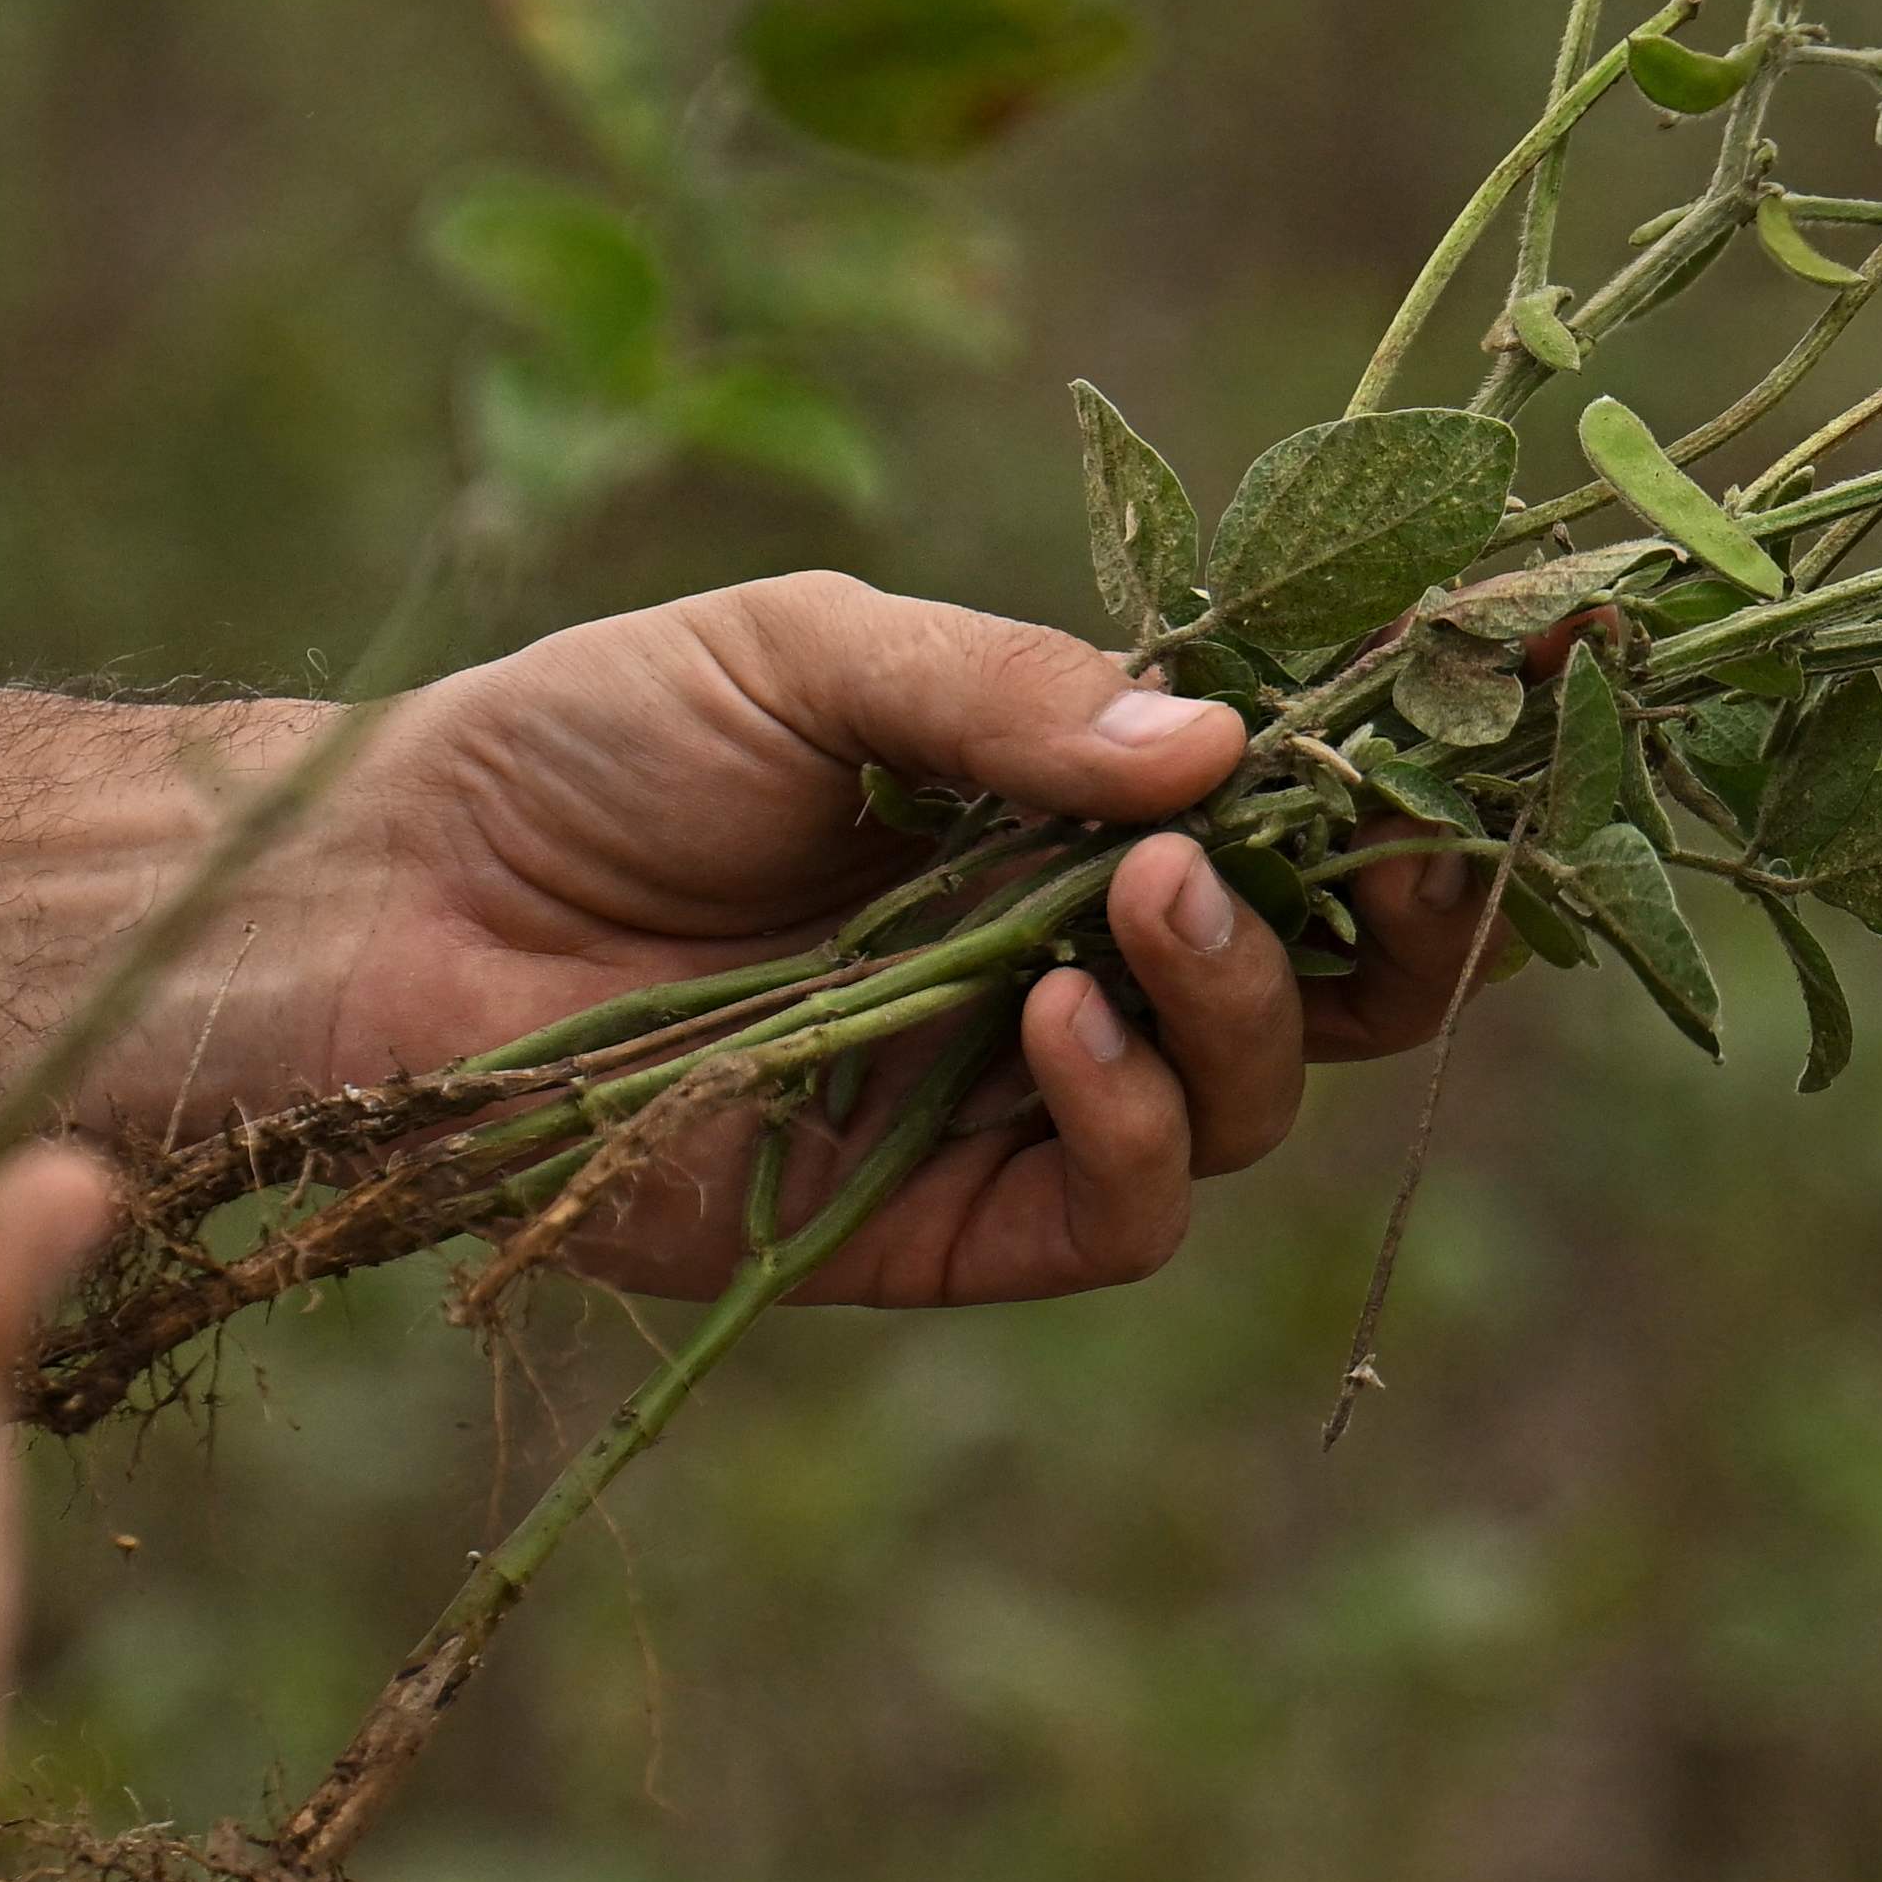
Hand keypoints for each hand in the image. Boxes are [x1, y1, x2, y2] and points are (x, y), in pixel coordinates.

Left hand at [245, 574, 1488, 1303]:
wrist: (378, 903)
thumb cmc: (579, 745)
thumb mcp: (814, 653)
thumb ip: (1013, 695)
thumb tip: (1226, 751)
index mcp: (1076, 813)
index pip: (1310, 817)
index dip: (1419, 779)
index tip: (1504, 696)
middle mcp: (1079, 960)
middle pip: (1339, 984)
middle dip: (1405, 921)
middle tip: (1394, 844)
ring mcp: (1015, 1100)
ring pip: (1251, 1102)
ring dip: (1246, 1000)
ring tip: (1153, 900)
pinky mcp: (933, 1228)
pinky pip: (1114, 1215)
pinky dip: (1130, 1118)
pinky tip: (1062, 1016)